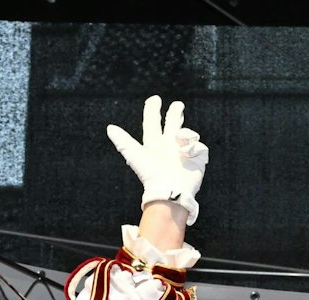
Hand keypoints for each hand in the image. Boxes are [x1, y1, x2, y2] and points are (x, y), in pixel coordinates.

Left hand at [106, 97, 208, 223]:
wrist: (170, 190)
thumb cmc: (151, 174)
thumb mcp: (134, 155)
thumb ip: (123, 141)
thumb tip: (109, 127)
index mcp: (154, 143)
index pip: (152, 122)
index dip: (152, 109)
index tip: (155, 98)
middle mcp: (168, 145)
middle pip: (172, 123)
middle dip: (175, 113)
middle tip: (178, 104)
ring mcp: (183, 151)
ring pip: (187, 132)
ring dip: (184, 133)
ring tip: (179, 142)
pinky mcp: (197, 158)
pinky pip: (198, 144)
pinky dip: (193, 147)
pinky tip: (187, 154)